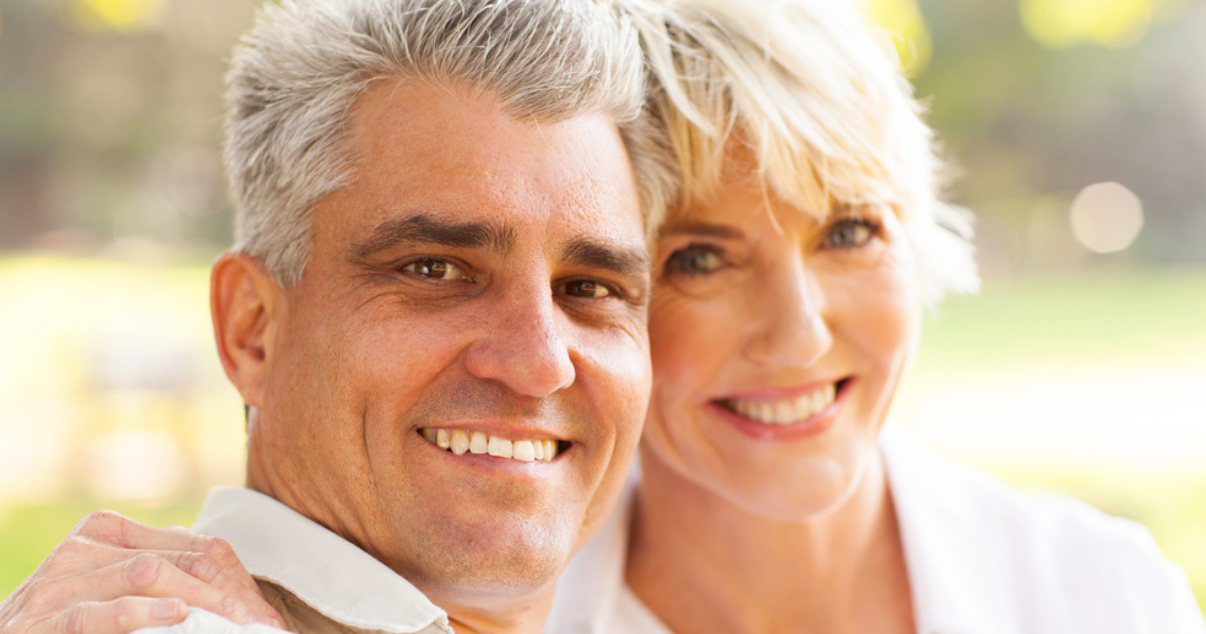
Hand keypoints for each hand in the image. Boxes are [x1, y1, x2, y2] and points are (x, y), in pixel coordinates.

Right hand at [0, 511, 285, 633]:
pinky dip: (140, 614)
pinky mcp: (39, 624)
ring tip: (227, 620)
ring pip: (141, 575)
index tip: (256, 606)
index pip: (182, 544)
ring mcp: (53, 586)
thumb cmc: (71, 620)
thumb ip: (159, 566)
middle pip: (168, 558)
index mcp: (102, 533)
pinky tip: (175, 617)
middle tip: (252, 619)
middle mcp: (77, 551)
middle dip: (215, 590)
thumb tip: (216, 561)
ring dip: (193, 601)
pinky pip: (94, 614)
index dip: (225, 573)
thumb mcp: (116, 589)